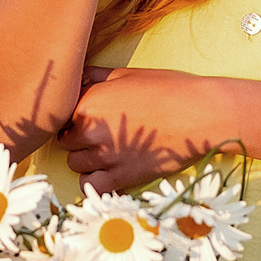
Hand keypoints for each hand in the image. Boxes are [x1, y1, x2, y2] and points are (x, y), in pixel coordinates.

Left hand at [59, 67, 240, 192]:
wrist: (200, 115)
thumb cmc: (168, 88)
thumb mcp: (127, 73)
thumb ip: (95, 76)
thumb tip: (77, 78)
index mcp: (89, 101)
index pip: (61, 114)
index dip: (72, 116)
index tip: (85, 117)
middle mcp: (91, 130)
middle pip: (65, 141)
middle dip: (77, 138)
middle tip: (97, 134)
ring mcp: (105, 156)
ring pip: (74, 164)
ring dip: (85, 159)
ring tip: (104, 151)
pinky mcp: (121, 177)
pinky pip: (90, 187)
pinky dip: (94, 182)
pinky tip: (107, 172)